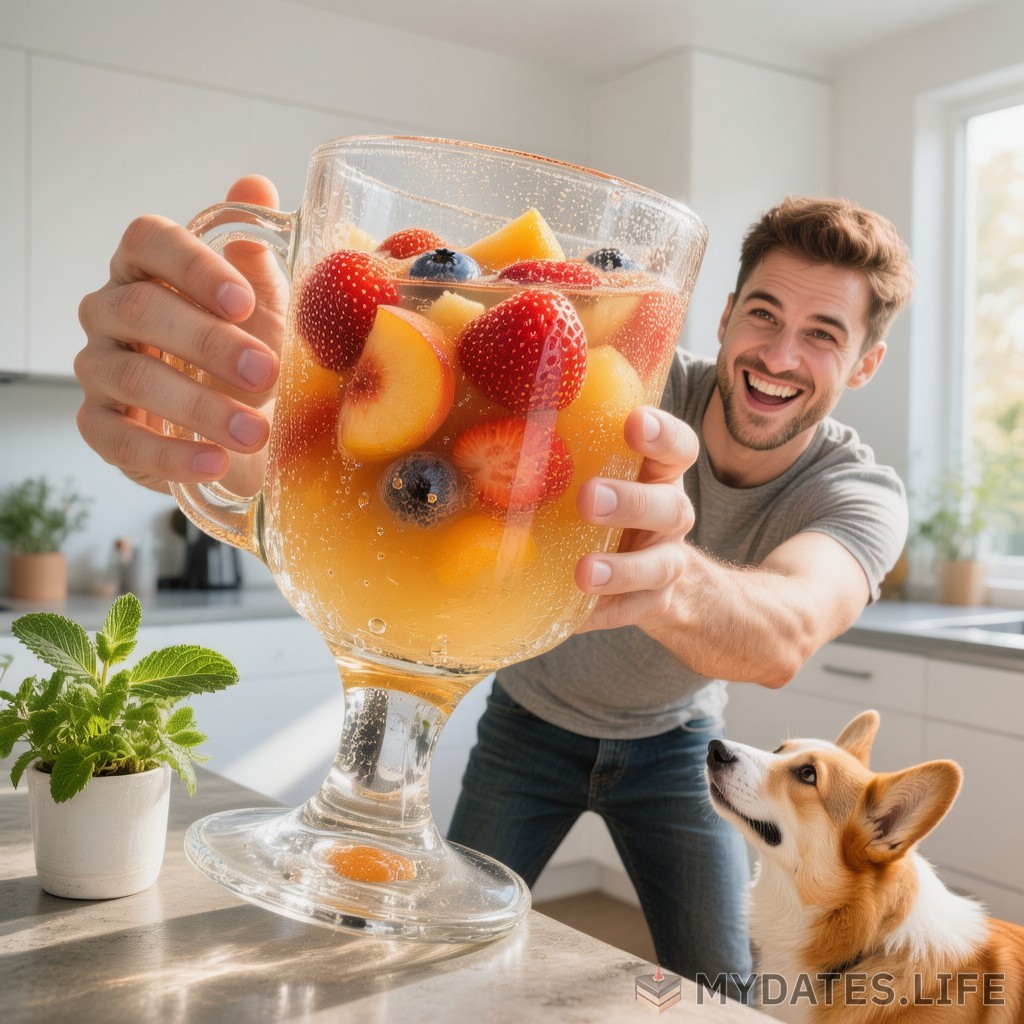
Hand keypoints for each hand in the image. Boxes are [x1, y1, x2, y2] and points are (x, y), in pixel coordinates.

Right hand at [75, 176, 287, 494]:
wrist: (243, 434)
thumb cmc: (249, 359)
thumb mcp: (266, 309)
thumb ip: (257, 254)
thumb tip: (254, 184)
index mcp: (150, 270)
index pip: (148, 241)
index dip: (192, 266)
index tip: (242, 300)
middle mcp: (111, 311)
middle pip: (142, 311)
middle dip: (209, 343)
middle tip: (267, 371)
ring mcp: (99, 369)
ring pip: (134, 377)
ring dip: (200, 406)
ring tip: (256, 430)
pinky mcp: (99, 426)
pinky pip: (120, 439)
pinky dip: (171, 455)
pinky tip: (215, 464)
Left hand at [573, 407, 697, 632]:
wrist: (656, 579)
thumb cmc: (615, 510)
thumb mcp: (607, 474)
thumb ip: (573, 450)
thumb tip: (493, 415)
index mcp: (660, 475)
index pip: (677, 448)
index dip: (662, 434)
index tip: (634, 422)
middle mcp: (671, 515)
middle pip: (667, 506)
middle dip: (630, 502)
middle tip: (588, 498)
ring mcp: (666, 561)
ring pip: (657, 565)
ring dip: (621, 569)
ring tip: (585, 572)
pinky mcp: (653, 603)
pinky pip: (633, 610)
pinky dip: (605, 612)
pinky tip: (578, 614)